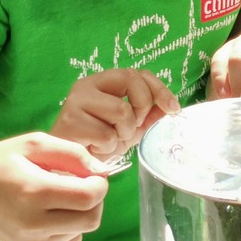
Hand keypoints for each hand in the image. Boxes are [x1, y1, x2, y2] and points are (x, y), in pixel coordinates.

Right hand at [0, 132, 108, 240]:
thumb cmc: (1, 164)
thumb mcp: (33, 144)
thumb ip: (72, 154)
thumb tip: (102, 172)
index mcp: (33, 193)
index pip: (88, 197)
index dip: (99, 184)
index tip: (91, 174)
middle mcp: (33, 225)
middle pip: (92, 218)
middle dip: (95, 199)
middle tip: (79, 183)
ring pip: (83, 230)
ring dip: (80, 211)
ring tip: (56, 195)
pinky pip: (71, 240)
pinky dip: (69, 225)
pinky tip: (48, 211)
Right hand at [50, 68, 179, 159]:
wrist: (67, 167)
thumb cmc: (96, 145)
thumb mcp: (128, 129)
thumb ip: (147, 116)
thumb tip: (168, 107)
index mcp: (102, 82)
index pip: (137, 73)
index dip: (159, 89)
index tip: (173, 109)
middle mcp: (87, 85)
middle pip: (132, 81)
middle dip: (142, 109)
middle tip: (131, 129)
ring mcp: (76, 101)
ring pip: (122, 110)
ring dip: (124, 133)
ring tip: (110, 140)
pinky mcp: (70, 120)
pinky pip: (107, 134)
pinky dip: (109, 147)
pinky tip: (95, 148)